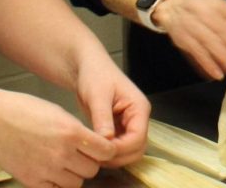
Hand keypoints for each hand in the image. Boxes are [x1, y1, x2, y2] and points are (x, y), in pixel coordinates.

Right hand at [0, 90, 116, 187]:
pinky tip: (50, 171)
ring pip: (76, 183)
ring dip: (74, 175)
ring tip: (62, 162)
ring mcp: (47, 169)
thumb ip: (76, 131)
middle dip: (89, 163)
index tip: (103, 150)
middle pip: (92, 170)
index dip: (106, 151)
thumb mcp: (57, 112)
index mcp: (71, 131)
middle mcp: (62, 153)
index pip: (106, 151)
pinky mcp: (32, 181)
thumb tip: (93, 145)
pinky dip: (57, 184)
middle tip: (79, 155)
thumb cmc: (23, 110)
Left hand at [73, 50, 150, 167]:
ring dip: (114, 157)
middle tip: (96, 157)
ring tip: (94, 155)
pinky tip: (94, 151)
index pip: (138, 138)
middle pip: (137, 149)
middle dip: (118, 156)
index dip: (121, 149)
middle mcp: (138, 119)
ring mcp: (130, 125)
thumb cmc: (94, 74)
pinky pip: (119, 148)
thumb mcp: (97, 94)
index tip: (101, 151)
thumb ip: (103, 117)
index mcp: (139, 108)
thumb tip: (107, 140)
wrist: (86, 68)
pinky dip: (109, 153)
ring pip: (129, 152)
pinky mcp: (119, 129)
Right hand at [154, 0, 225, 79]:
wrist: (172, 7)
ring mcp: (189, 32)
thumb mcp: (220, 3)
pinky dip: (202, 65)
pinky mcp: (182, 42)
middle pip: (212, 39)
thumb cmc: (200, 6)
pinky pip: (192, 55)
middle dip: (225, 54)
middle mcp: (198, 21)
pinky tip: (211, 75)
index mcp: (210, 10)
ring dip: (214, 62)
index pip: (223, 26)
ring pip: (202, 48)